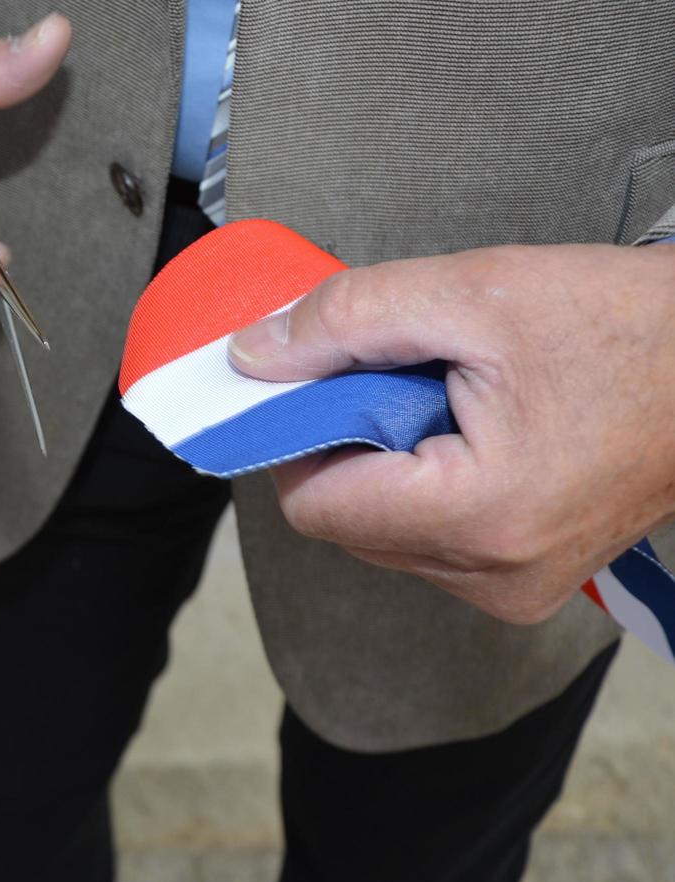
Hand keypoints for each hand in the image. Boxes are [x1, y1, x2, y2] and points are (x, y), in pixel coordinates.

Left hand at [227, 242, 674, 622]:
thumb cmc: (630, 324)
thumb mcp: (473, 292)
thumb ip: (344, 323)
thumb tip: (251, 357)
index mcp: (478, 517)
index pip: (313, 505)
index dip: (298, 435)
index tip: (318, 378)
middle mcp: (494, 576)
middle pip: (345, 521)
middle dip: (349, 444)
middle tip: (409, 375)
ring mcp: (515, 589)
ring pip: (382, 533)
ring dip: (389, 463)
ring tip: (457, 400)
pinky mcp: (529, 582)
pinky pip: (429, 541)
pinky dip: (426, 484)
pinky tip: (477, 430)